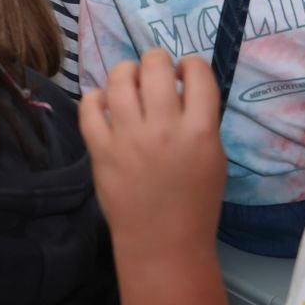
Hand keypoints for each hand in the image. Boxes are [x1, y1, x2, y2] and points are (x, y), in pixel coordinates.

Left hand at [79, 48, 226, 253]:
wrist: (163, 243)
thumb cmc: (195, 202)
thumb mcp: (214, 157)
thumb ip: (201, 120)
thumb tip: (182, 88)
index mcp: (200, 131)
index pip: (197, 72)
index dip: (191, 64)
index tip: (185, 73)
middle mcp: (163, 128)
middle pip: (155, 66)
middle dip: (156, 60)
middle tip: (155, 74)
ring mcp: (128, 139)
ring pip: (120, 79)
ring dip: (126, 72)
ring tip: (130, 82)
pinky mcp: (101, 151)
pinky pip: (90, 107)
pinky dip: (96, 98)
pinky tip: (106, 104)